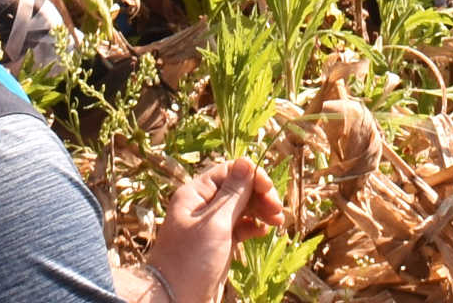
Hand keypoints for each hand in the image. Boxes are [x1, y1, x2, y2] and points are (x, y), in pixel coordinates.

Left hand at [136, 159, 281, 302]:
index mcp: (195, 194)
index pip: (229, 171)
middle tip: (278, 210)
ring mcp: (210, 226)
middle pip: (237, 189)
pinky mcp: (217, 244)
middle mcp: (201, 206)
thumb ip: (233, 194)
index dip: (252, 176)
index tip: (270, 190)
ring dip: (260, 210)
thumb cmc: (191, 260)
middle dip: (259, 195)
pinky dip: (253, 226)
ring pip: (240, 208)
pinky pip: (239, 227)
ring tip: (278, 222)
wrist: (174, 299)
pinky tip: (264, 232)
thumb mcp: (215, 223)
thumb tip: (246, 162)